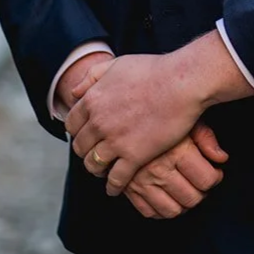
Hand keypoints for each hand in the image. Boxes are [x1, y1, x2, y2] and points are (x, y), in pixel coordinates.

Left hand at [66, 32, 253, 195]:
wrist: (182, 83)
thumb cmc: (154, 70)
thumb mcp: (117, 64)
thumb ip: (92, 76)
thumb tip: (74, 92)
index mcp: (93, 99)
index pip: (71, 124)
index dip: (77, 131)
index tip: (85, 135)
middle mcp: (98, 122)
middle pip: (80, 146)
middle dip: (85, 152)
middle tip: (94, 154)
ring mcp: (115, 141)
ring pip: (93, 165)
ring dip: (96, 170)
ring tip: (103, 171)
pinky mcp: (134, 156)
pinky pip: (116, 179)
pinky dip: (113, 186)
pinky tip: (115, 188)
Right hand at [124, 121, 228, 219]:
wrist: (118, 110)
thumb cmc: (157, 111)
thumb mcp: (184, 116)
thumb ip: (206, 137)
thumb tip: (221, 158)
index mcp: (176, 151)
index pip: (206, 180)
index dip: (215, 178)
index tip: (214, 173)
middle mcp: (159, 169)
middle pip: (191, 198)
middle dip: (201, 193)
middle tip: (201, 183)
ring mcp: (142, 181)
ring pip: (171, 210)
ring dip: (182, 205)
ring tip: (185, 190)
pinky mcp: (127, 188)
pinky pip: (148, 212)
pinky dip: (160, 210)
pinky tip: (166, 196)